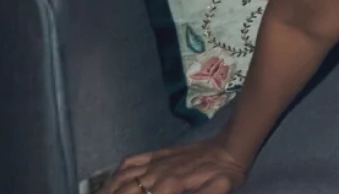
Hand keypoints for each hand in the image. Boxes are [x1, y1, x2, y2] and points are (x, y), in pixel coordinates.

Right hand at [110, 141, 247, 193]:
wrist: (229, 148)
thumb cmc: (225, 174)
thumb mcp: (219, 189)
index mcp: (169, 185)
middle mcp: (156, 173)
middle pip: (125, 191)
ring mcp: (154, 162)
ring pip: (122, 177)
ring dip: (109, 190)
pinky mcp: (157, 154)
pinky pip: (130, 161)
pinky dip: (117, 172)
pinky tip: (113, 180)